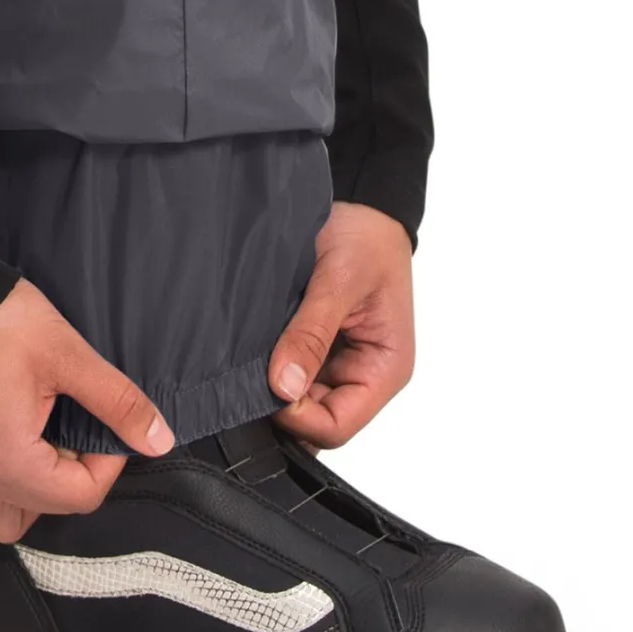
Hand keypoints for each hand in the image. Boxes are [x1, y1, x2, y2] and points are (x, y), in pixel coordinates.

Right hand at [0, 279, 174, 542]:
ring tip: (55, 434)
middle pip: (48, 509)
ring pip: (11, 510)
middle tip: (82, 425)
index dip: (109, 462)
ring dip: (42, 485)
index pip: (81, 497)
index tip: (109, 421)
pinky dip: (14, 472)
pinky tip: (29, 426)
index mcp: (8, 463)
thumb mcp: (67, 357)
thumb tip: (157, 438)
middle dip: (77, 475)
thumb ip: (117, 402)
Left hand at [268, 202, 414, 448]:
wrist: (359, 204)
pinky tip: (257, 341)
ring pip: (298, 399)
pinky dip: (271, 363)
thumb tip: (283, 387)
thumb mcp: (339, 280)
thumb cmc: (365, 236)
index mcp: (385, 368)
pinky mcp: (317, 348)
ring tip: (253, 347)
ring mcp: (339, 363)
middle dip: (280, 400)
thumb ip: (311, 334)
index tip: (264, 385)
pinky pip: (289, 372)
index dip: (296, 418)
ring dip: (273, 380)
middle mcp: (364, 374)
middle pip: (314, 420)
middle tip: (247, 367)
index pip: (337, 427)